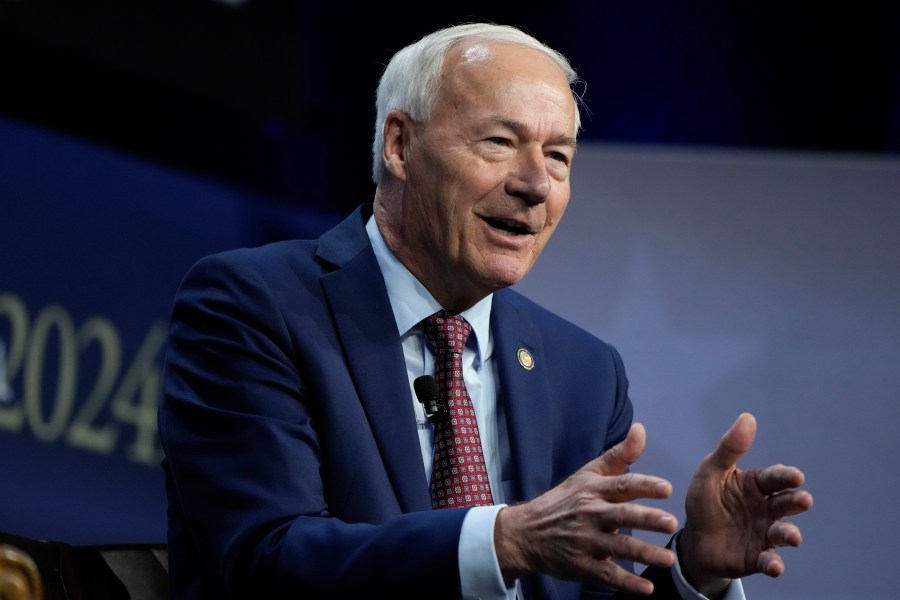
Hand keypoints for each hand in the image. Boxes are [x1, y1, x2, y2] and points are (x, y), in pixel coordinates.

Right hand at [494, 423, 679, 595]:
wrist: (525, 532)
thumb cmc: (563, 501)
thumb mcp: (587, 473)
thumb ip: (619, 455)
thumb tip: (641, 429)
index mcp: (593, 489)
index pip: (621, 484)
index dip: (644, 486)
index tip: (666, 488)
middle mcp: (589, 513)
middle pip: (620, 515)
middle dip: (646, 519)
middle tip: (671, 522)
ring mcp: (584, 541)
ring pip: (617, 547)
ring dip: (642, 554)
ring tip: (667, 559)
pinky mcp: (581, 565)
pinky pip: (606, 574)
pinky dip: (626, 583)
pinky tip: (646, 588)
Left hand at [678, 413, 813, 596]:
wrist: (694, 539)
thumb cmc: (705, 500)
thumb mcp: (710, 472)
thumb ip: (729, 449)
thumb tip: (748, 417)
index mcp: (756, 485)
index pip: (775, 478)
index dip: (786, 476)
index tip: (796, 476)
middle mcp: (766, 509)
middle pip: (785, 503)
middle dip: (796, 502)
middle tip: (803, 500)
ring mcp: (764, 534)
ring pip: (783, 532)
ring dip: (789, 534)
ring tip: (792, 536)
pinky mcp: (756, 557)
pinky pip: (768, 561)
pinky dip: (773, 564)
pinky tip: (774, 566)